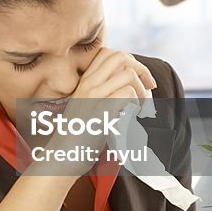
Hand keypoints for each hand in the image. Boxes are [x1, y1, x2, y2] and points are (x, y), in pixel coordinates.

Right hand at [32, 48, 155, 180]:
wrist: (62, 157)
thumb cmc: (78, 136)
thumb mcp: (86, 107)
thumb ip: (103, 94)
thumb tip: (132, 87)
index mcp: (85, 81)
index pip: (109, 53)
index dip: (130, 62)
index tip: (140, 80)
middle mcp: (88, 84)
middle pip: (121, 57)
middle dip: (141, 70)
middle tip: (149, 88)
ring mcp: (93, 97)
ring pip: (128, 75)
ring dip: (142, 90)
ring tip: (141, 108)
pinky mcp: (100, 112)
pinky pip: (127, 94)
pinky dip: (136, 104)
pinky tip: (133, 117)